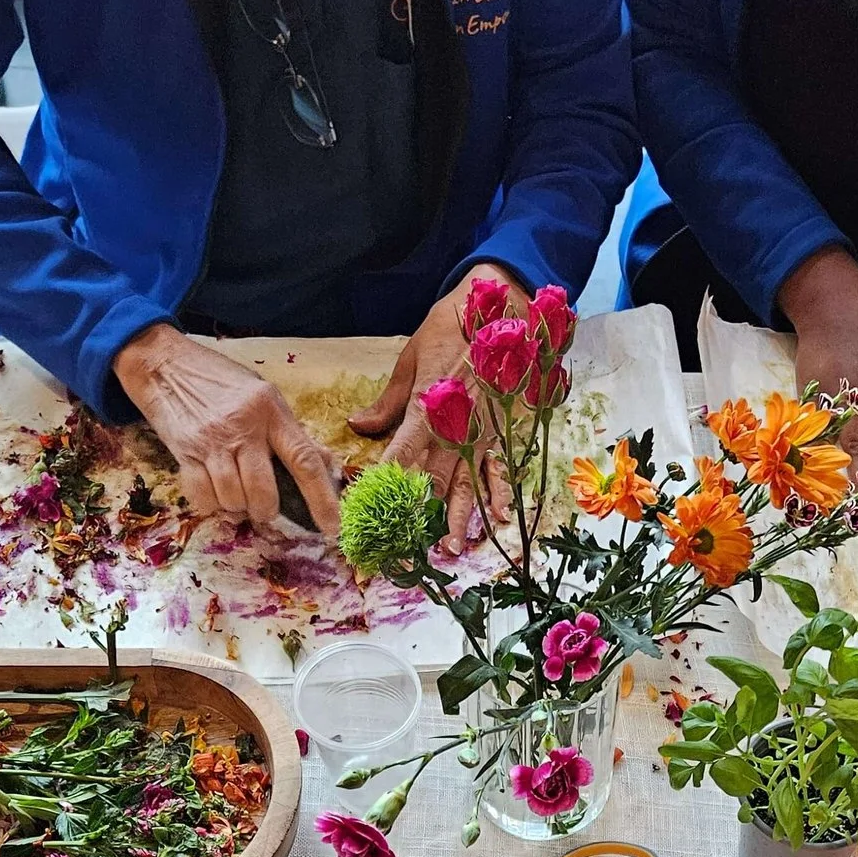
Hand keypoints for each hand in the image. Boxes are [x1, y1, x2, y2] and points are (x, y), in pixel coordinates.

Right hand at [115, 323, 340, 534]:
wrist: (166, 365)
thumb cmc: (222, 381)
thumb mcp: (264, 395)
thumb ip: (291, 431)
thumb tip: (324, 463)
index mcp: (271, 412)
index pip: (305, 461)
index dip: (322, 499)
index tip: (333, 527)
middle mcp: (244, 427)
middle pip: (264, 491)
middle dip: (266, 510)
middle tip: (263, 507)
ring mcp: (212, 441)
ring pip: (233, 498)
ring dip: (237, 508)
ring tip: (235, 494)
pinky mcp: (185, 452)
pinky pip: (203, 497)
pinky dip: (211, 505)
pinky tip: (214, 493)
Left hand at [350, 267, 524, 553]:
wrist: (500, 306)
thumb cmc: (451, 327)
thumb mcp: (411, 357)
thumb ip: (388, 400)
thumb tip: (357, 425)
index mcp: (427, 406)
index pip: (400, 456)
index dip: (385, 487)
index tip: (369, 513)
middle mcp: (454, 426)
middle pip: (433, 481)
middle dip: (419, 518)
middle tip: (407, 549)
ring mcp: (480, 431)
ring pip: (466, 482)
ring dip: (458, 518)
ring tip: (450, 548)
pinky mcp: (500, 430)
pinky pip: (499, 468)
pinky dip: (499, 494)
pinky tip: (498, 519)